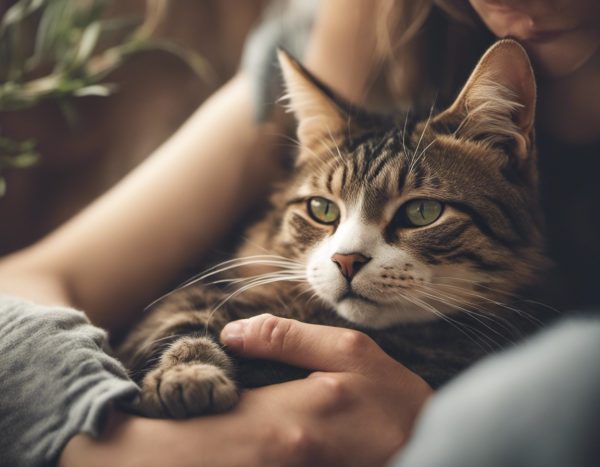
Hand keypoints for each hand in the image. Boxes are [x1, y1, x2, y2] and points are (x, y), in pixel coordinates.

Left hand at [59, 315, 430, 466]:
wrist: (433, 450)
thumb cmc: (394, 403)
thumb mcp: (349, 356)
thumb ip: (286, 340)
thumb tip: (231, 333)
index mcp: (287, 425)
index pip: (206, 420)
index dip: (166, 412)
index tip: (133, 404)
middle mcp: (275, 459)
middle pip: (202, 452)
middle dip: (164, 440)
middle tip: (131, 425)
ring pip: (218, 456)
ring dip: (188, 446)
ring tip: (162, 432)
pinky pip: (240, 460)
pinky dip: (222, 447)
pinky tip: (206, 442)